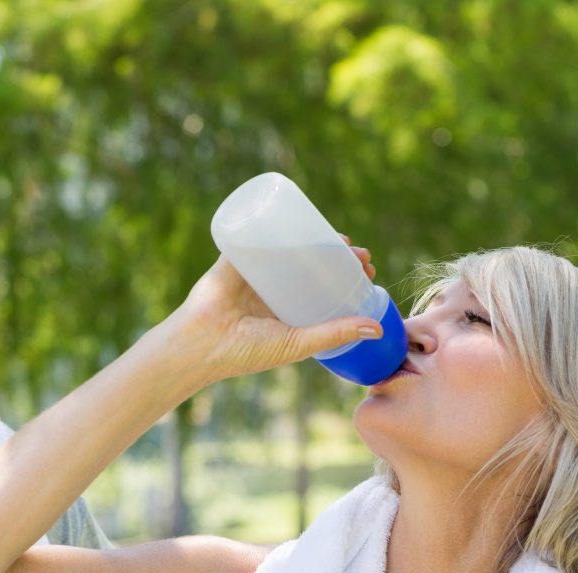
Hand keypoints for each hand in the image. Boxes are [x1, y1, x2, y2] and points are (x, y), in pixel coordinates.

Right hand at [164, 240, 381, 384]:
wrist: (200, 344)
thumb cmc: (245, 353)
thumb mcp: (297, 343)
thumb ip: (334, 334)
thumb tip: (377, 328)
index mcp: (287, 312)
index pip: (324, 289)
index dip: (347, 278)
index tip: (368, 272)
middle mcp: (273, 289)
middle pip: (312, 264)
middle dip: (339, 257)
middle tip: (360, 256)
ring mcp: (255, 271)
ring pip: (291, 248)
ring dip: (318, 239)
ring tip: (343, 240)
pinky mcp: (236, 256)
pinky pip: (258, 234)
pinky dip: (276, 222)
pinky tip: (301, 215)